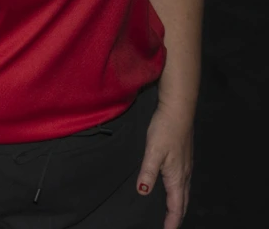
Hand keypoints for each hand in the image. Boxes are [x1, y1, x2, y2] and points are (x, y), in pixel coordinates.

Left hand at [137, 103, 193, 228]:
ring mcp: (186, 166)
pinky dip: (179, 192)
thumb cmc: (165, 131)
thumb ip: (147, 172)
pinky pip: (183, 182)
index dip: (172, 220)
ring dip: (179, 205)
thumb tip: (143, 192)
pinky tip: (174, 188)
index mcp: (177, 176)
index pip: (176, 205)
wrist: (178, 112)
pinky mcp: (184, 159)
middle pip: (182, 201)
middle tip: (170, 226)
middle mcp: (184, 174)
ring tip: (172, 213)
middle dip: (177, 216)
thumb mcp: (152, 152)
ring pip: (184, 192)